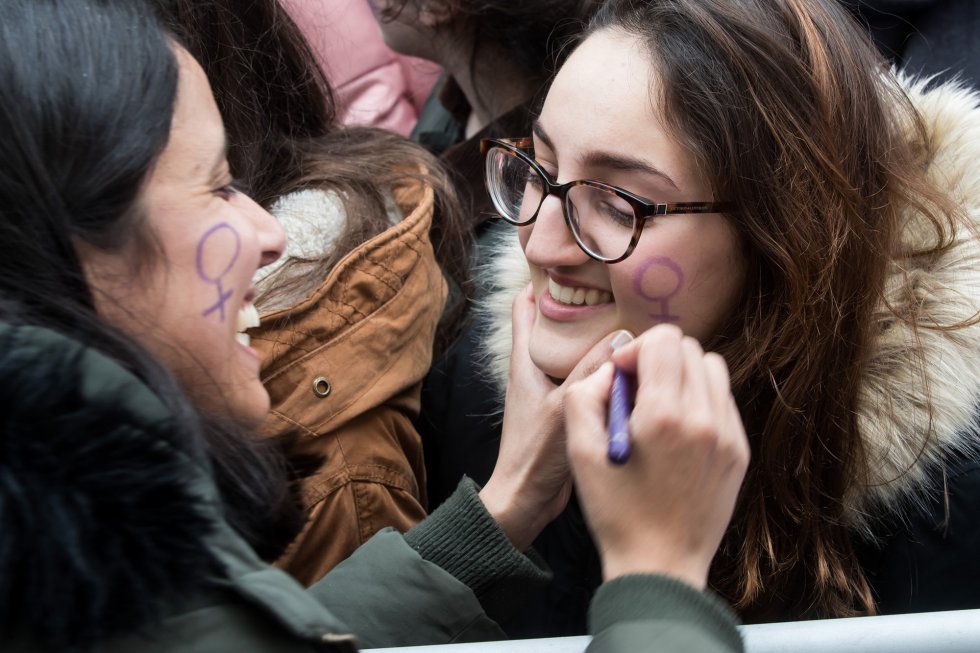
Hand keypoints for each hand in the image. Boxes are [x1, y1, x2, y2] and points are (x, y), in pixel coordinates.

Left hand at [479, 284, 625, 550]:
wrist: (524, 501)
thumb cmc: (535, 456)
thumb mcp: (566, 408)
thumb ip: (592, 372)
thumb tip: (625, 335)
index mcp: (525, 362)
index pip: (525, 306)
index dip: (542, 282)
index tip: (570, 266)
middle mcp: (536, 370)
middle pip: (556, 326)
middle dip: (582, 308)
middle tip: (616, 292)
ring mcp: (551, 391)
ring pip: (574, 352)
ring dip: (597, 341)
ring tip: (633, 324)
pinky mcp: (566, 411)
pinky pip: (587, 379)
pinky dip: (604, 370)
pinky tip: (631, 371)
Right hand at [564, 324, 748, 588]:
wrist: (660, 566)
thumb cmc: (615, 513)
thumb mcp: (580, 453)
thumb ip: (585, 396)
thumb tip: (610, 371)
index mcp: (664, 415)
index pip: (665, 339)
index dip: (636, 350)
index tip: (622, 377)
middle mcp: (704, 419)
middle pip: (690, 349)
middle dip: (658, 360)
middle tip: (636, 394)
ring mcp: (728, 436)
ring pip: (713, 370)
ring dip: (683, 376)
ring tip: (659, 409)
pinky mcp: (739, 452)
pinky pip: (724, 402)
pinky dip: (701, 401)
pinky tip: (678, 432)